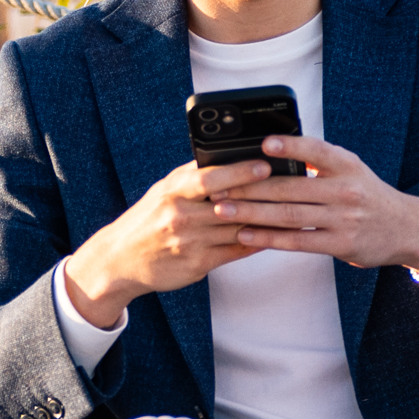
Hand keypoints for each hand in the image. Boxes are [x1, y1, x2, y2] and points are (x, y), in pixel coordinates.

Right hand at [60, 155, 275, 325]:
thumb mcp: (164, 190)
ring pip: (239, 229)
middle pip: (230, 205)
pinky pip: (237, 250)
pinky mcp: (199, 264)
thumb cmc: (148, 218)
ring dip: (270, 221)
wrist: (120, 260)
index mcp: (172, 192)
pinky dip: (259, 241)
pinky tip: (279, 234)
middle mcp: (181, 216)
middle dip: (263, 196)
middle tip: (295, 186)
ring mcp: (190, 242)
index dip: (239, 171)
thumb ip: (193, 175)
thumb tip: (228, 154)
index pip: (209, 178)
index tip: (265, 163)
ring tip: (297, 209)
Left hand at [215, 134, 418, 269]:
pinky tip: (246, 236)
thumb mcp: (351, 170)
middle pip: (291, 187)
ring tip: (223, 211)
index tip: (263, 144)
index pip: (316, 151)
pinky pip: (298, 242)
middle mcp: (346, 191)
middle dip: (251, 187)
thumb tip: (274, 149)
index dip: (290, 147)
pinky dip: (269, 239)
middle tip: (219, 186)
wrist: (405, 229)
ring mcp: (343, 220)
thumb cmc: (369, 196)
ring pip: (289, 216)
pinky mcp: (340, 244)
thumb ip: (319, 161)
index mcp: (347, 165)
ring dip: (252, 213)